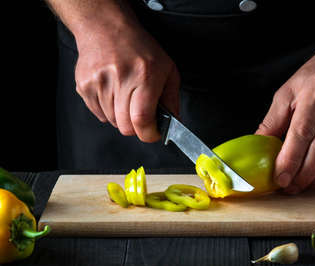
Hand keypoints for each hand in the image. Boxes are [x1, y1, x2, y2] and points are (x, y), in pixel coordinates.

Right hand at [74, 19, 179, 141]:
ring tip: (126, 95)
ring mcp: (99, 83)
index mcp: (144, 76)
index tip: (153, 133)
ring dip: (121, 116)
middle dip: (136, 128)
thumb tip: (173, 123)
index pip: (142, 120)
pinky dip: (108, 110)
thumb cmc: (139, 47)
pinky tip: (113, 92)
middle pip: (125, 126)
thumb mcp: (167, 69)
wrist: (106, 27)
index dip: (149, 134)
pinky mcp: (84, 86)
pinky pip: (99, 114)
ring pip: (112, 121)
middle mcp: (120, 79)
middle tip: (141, 115)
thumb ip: (172, 99)